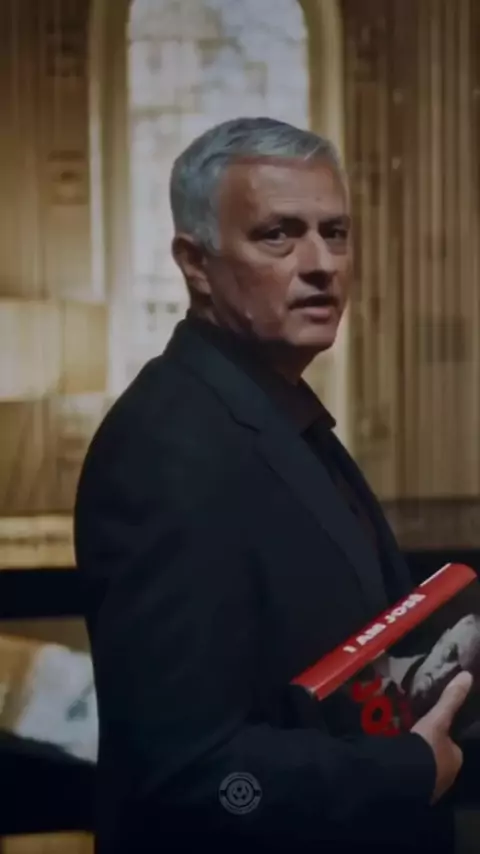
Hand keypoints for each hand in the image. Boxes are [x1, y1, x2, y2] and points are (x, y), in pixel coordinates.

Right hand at [411, 670, 472, 802]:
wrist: (404, 776)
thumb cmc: (426, 748)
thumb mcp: (438, 719)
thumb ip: (451, 699)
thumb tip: (467, 675)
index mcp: (456, 760)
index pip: (453, 746)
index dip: (444, 737)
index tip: (431, 728)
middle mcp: (446, 777)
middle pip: (439, 759)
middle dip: (429, 750)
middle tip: (413, 735)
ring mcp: (429, 787)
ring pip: (424, 768)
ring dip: (415, 760)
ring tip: (399, 745)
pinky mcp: (412, 793)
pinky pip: (410, 777)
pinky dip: (404, 768)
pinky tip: (392, 760)